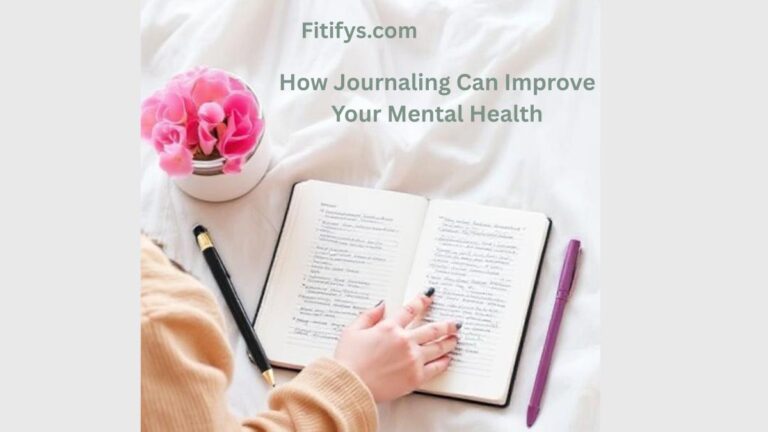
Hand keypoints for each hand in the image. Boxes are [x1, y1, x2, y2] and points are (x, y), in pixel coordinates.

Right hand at [333, 289, 460, 401]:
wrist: (351, 385)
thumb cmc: (348, 360)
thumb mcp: (352, 331)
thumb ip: (368, 315)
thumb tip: (381, 305)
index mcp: (389, 327)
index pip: (410, 310)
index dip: (422, 301)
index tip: (430, 295)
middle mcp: (405, 341)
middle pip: (432, 329)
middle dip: (446, 325)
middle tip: (455, 323)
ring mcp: (412, 359)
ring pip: (437, 347)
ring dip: (449, 342)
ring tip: (455, 339)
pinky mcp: (415, 377)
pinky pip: (435, 368)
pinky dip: (444, 362)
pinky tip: (448, 359)